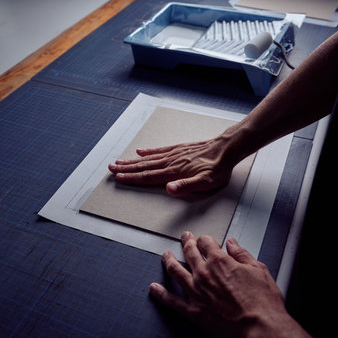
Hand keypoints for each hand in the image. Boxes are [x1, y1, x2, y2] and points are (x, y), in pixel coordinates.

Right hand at [108, 136, 234, 195]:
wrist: (226, 148)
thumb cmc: (217, 168)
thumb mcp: (206, 182)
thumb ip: (186, 186)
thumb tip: (169, 189)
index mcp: (174, 172)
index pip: (148, 176)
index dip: (132, 178)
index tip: (119, 178)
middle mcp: (171, 162)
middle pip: (144, 166)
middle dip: (126, 168)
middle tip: (111, 168)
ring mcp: (174, 154)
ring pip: (148, 158)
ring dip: (132, 160)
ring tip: (119, 161)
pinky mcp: (179, 149)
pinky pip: (160, 150)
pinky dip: (148, 151)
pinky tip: (141, 151)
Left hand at [149, 232, 327, 337]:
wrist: (259, 328)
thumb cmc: (262, 302)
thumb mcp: (258, 269)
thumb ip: (242, 254)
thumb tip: (233, 244)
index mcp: (220, 261)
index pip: (206, 242)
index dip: (205, 239)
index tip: (205, 240)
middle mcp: (204, 274)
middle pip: (189, 253)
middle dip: (186, 243)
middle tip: (184, 238)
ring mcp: (196, 292)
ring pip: (176, 271)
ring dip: (169, 261)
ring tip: (166, 256)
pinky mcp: (194, 311)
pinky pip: (172, 301)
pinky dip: (161, 294)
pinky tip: (154, 288)